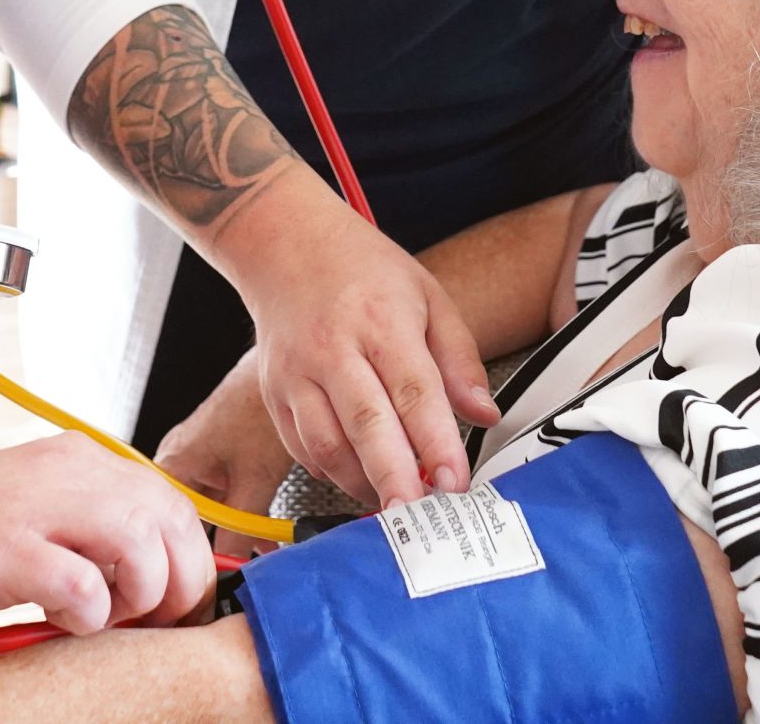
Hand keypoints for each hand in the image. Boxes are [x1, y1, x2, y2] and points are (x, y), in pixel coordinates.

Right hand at [0, 434, 216, 636]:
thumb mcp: (38, 513)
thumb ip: (92, 529)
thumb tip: (159, 578)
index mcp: (78, 461)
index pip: (174, 504)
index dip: (186, 562)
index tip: (170, 606)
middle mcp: (66, 470)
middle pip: (173, 521)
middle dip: (176, 585)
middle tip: (144, 621)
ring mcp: (35, 506)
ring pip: (142, 544)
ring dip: (137, 596)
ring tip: (101, 617)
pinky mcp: (4, 549)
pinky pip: (84, 584)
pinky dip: (88, 614)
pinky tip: (58, 618)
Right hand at [155, 347, 297, 557]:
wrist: (292, 370)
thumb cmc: (261, 407)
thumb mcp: (254, 479)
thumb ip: (241, 529)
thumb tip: (235, 569)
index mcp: (173, 465)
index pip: (165, 529)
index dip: (190, 561)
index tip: (214, 583)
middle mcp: (178, 462)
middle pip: (187, 524)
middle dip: (215, 549)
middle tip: (241, 572)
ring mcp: (198, 459)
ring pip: (210, 512)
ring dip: (234, 532)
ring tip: (258, 551)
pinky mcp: (220, 457)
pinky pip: (224, 498)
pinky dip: (243, 515)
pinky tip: (266, 530)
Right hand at [230, 179, 499, 507]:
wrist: (285, 242)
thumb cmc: (362, 270)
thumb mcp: (427, 296)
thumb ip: (458, 359)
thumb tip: (485, 414)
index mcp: (380, 320)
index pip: (413, 390)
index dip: (436, 441)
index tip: (456, 481)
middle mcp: (333, 348)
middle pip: (366, 423)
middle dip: (395, 478)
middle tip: (420, 517)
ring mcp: (295, 372)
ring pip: (326, 444)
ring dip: (363, 484)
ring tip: (397, 505)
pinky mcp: (273, 393)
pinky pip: (302, 447)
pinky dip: (332, 472)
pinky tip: (360, 480)